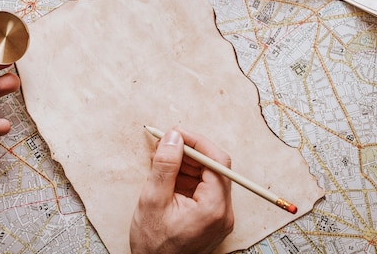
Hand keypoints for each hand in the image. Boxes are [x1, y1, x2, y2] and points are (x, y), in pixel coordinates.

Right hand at [130, 128, 233, 253]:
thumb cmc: (153, 246)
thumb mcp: (153, 200)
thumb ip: (165, 166)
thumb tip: (173, 138)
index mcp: (214, 208)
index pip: (217, 161)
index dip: (196, 142)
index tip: (175, 133)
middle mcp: (223, 213)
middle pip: (214, 168)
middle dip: (189, 153)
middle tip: (164, 145)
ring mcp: (219, 218)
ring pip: (208, 178)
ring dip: (186, 165)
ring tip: (161, 160)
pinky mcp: (211, 220)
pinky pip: (203, 191)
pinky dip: (187, 180)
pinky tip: (168, 176)